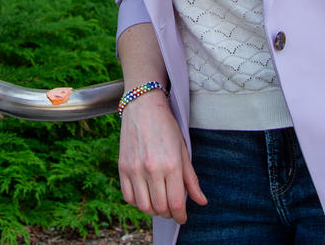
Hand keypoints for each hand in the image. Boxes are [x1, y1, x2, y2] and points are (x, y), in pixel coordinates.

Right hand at [118, 92, 205, 223]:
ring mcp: (135, 169)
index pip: (177, 202)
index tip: (182, 218)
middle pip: (160, 207)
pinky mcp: (122, 167)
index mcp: (172, 165)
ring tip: (159, 204)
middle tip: (172, 210)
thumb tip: (201, 201)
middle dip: (169, 214)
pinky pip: (128, 196)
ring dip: (153, 210)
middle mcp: (152, 169)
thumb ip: (191, 179)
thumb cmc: (166, 126)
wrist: (143, 106)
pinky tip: (145, 196)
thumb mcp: (183, 150)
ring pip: (144, 206)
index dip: (181, 216)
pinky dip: (137, 202)